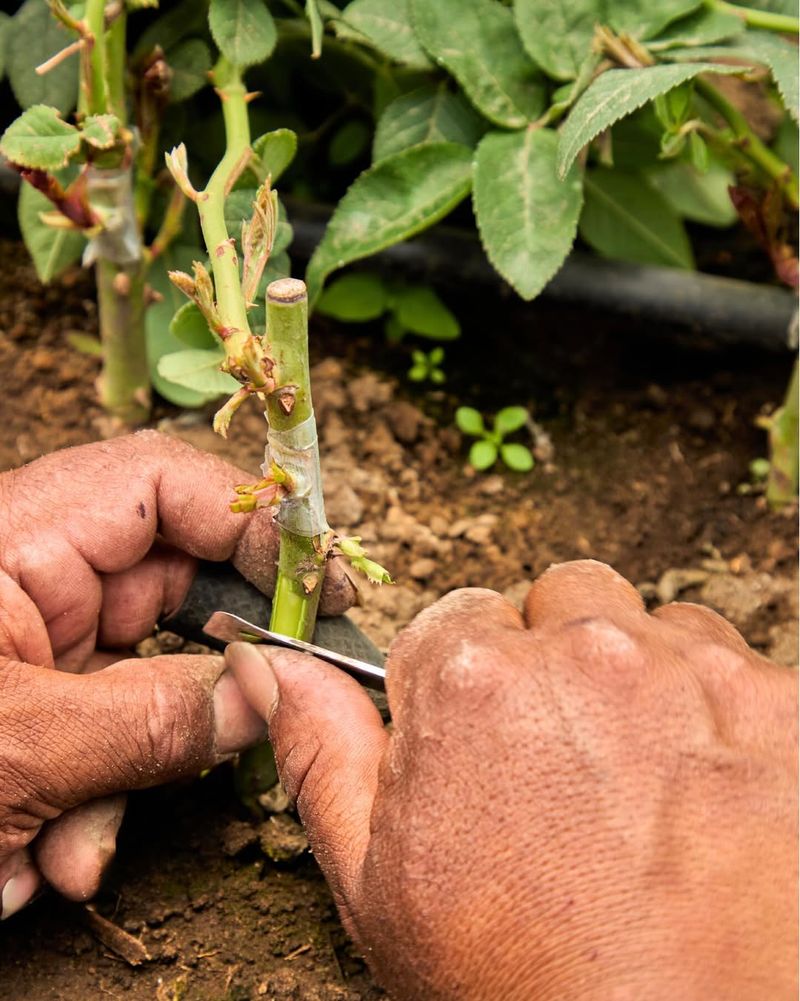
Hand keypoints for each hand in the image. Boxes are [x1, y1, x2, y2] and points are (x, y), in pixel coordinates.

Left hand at [0, 430, 352, 918]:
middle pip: (177, 586)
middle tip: (267, 714)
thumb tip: (266, 699)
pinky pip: (109, 735)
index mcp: (19, 538)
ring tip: (78, 847)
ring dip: (139, 766)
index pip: (161, 485)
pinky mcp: (38, 709)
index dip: (249, 519)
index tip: (313, 583)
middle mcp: (39, 578)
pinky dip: (95, 802)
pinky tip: (47, 857)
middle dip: (209, 669)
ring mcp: (41, 647)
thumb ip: (153, 720)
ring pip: (150, 676)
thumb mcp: (14, 748)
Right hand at [227, 560, 796, 1000]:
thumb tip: (270, 667)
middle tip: (566, 759)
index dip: (464, 681)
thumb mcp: (379, 884)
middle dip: (551, 659)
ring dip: (639, 675)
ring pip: (650, 622)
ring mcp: (692, 672)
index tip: (486, 736)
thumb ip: (319, 751)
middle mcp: (583, 652)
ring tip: (639, 777)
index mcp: (470, 681)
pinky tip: (706, 789)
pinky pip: (735, 662)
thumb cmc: (525, 982)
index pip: (455, 616)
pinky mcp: (781, 704)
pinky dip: (718, 710)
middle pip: (557, 601)